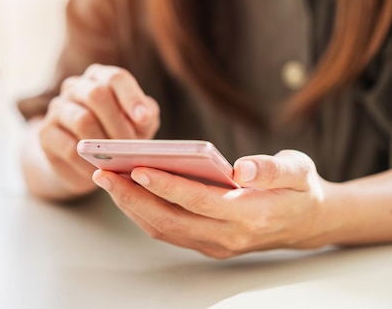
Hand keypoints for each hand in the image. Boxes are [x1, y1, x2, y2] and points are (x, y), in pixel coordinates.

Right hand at [38, 64, 159, 196]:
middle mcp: (75, 87)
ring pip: (82, 120)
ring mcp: (58, 109)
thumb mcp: (136, 124)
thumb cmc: (115, 135)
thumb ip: (144, 116)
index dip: (131, 97)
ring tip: (118, 159)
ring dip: (104, 143)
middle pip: (97, 95)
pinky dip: (89, 162)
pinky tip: (100, 171)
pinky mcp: (46, 133)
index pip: (115, 77)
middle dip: (118, 122)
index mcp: (99, 78)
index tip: (144, 118)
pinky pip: (70, 148)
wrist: (80, 161)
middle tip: (132, 146)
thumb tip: (144, 116)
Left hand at [92, 149, 332, 257]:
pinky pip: (167, 230)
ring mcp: (215, 244)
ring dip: (131, 205)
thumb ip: (271, 170)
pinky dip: (142, 212)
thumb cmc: (300, 189)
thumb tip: (240, 168)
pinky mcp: (206, 244)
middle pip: (170, 220)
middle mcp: (228, 236)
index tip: (136, 167)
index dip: (166, 185)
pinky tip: (127, 190)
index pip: (198, 201)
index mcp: (250, 215)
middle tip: (103, 172)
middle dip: (132, 197)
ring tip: (107, 178)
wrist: (309, 223)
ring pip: (163, 229)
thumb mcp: (298, 171)